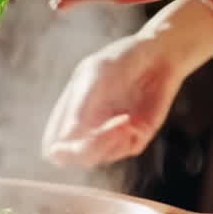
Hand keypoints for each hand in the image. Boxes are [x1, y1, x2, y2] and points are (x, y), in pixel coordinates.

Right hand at [42, 33, 185, 168]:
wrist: (158, 54)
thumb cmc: (121, 59)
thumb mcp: (95, 75)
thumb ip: (80, 105)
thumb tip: (65, 138)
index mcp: (69, 114)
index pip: (53, 147)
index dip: (58, 151)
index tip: (67, 143)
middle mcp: (88, 129)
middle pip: (74, 159)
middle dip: (84, 151)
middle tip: (95, 137)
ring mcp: (111, 135)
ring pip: (100, 157)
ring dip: (106, 142)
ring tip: (121, 120)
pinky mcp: (135, 137)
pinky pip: (125, 150)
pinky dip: (123, 139)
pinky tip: (128, 120)